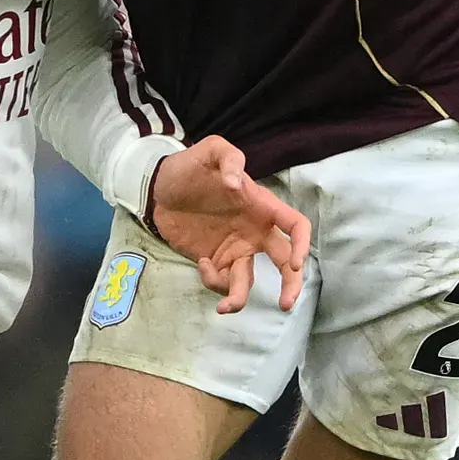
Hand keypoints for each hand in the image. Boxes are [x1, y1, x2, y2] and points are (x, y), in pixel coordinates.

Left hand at [149, 136, 310, 313]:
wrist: (157, 187)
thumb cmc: (189, 167)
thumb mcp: (210, 151)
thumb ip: (229, 159)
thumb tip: (236, 183)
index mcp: (262, 207)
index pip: (295, 227)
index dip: (302, 245)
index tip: (296, 263)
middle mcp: (255, 232)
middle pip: (285, 263)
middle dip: (291, 285)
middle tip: (286, 305)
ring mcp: (235, 250)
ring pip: (249, 282)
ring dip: (240, 298)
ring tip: (225, 308)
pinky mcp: (215, 262)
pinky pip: (221, 281)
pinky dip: (213, 280)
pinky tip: (201, 263)